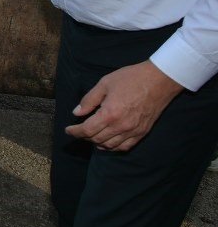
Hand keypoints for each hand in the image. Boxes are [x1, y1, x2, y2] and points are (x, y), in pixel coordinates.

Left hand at [64, 61, 183, 151]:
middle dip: (84, 137)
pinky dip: (113, 147)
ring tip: (90, 136)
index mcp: (109, 114)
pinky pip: (125, 147)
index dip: (74, 132)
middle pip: (97, 139)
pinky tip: (107, 142)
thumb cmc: (130, 79)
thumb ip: (89, 100)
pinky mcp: (142, 132)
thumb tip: (77, 112)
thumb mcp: (104, 84)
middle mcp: (121, 126)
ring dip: (97, 143)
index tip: (68, 130)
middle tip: (78, 130)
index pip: (87, 130)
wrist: (159, 80)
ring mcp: (133, 131)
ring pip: (110, 146)